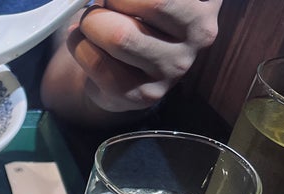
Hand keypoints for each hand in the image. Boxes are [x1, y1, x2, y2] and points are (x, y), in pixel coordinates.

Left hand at [66, 0, 221, 112]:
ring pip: (121, 36)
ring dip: (90, 23)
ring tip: (88, 22)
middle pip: (155, 3)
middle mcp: (200, 35)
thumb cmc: (136, 16)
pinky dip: (77, 44)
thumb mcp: (144, 0)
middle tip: (100, 2)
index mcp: (206, 1)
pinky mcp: (143, 94)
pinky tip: (81, 42)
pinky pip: (97, 61)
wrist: (126, 70)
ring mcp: (174, 69)